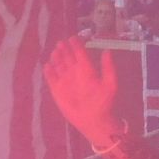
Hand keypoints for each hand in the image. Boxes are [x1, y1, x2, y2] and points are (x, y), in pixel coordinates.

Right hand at [43, 34, 122, 148]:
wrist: (93, 120)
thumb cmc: (103, 103)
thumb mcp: (110, 84)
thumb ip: (108, 68)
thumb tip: (107, 51)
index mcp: (87, 70)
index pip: (80, 54)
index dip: (76, 45)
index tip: (72, 38)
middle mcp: (75, 73)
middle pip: (67, 57)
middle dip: (64, 49)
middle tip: (61, 42)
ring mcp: (65, 81)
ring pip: (58, 65)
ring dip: (56, 58)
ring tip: (55, 51)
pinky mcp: (57, 90)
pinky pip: (51, 78)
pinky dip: (48, 72)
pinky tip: (47, 65)